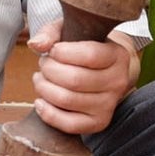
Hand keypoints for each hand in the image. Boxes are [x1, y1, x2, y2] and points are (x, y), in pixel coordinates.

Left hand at [27, 19, 135, 134]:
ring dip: (44, 88)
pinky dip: (48, 113)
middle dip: (49, 70)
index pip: (89, 55)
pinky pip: (69, 124)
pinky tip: (41, 101)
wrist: (105, 71)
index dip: (62, 52)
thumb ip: (51, 33)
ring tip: (41, 79)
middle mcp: (118, 81)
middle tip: (44, 65)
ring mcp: (109, 105)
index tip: (53, 50)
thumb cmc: (84, 49)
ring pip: (67, 100)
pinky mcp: (99, 122)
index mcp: (117, 55)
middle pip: (75, 80)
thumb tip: (36, 45)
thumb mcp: (71, 30)